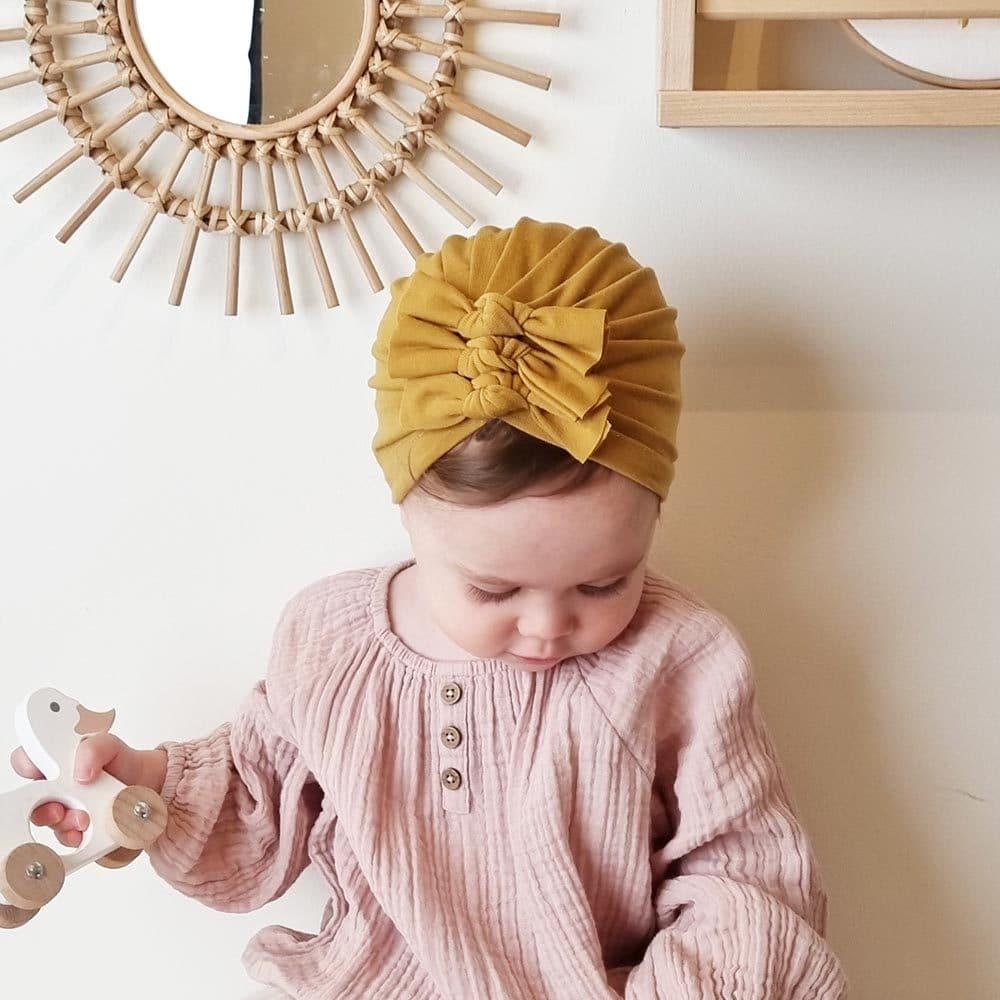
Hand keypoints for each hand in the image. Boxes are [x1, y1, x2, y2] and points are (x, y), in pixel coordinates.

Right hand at [9, 738, 167, 847]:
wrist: (152, 788)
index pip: (28, 763)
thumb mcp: (110, 747)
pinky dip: (74, 839)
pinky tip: (86, 834)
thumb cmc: (125, 765)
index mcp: (59, 765)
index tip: (41, 773)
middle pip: (33, 802)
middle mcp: (58, 790)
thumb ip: (93, 748)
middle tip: (60, 809)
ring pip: (50, 824)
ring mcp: (67, 812)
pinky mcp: (80, 832)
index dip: (28, 767)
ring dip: (62, 824)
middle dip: (42, 808)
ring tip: (84, 819)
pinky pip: (68, 841)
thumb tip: (81, 771)